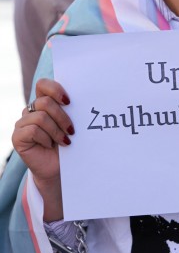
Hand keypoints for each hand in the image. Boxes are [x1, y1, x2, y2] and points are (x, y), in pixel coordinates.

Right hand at [12, 78, 73, 219]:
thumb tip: (86, 99)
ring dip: (56, 130)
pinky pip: (33, 130)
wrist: (58, 168)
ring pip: (40, 117)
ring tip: (64, 141)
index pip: (43, 84)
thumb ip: (71, 111)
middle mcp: (31, 110)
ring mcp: (22, 123)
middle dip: (62, 116)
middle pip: (44, 102)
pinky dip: (46, 138)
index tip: (69, 101)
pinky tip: (50, 145)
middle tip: (72, 130)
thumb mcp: (70, 124)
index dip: (55, 89)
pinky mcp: (17, 137)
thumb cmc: (67, 144)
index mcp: (43, 102)